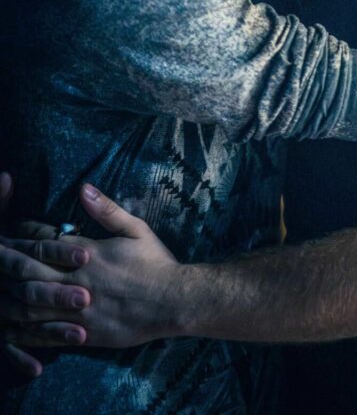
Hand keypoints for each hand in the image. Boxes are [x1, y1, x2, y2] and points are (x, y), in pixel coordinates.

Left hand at [0, 184, 179, 350]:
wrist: (173, 301)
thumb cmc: (156, 263)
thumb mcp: (136, 229)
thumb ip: (107, 210)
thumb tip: (84, 188)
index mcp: (87, 252)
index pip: (45, 241)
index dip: (23, 236)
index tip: (8, 231)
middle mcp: (77, 280)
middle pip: (30, 270)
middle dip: (6, 261)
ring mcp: (77, 309)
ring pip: (31, 303)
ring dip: (8, 295)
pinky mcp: (82, 334)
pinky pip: (45, 334)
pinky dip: (24, 331)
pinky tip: (11, 328)